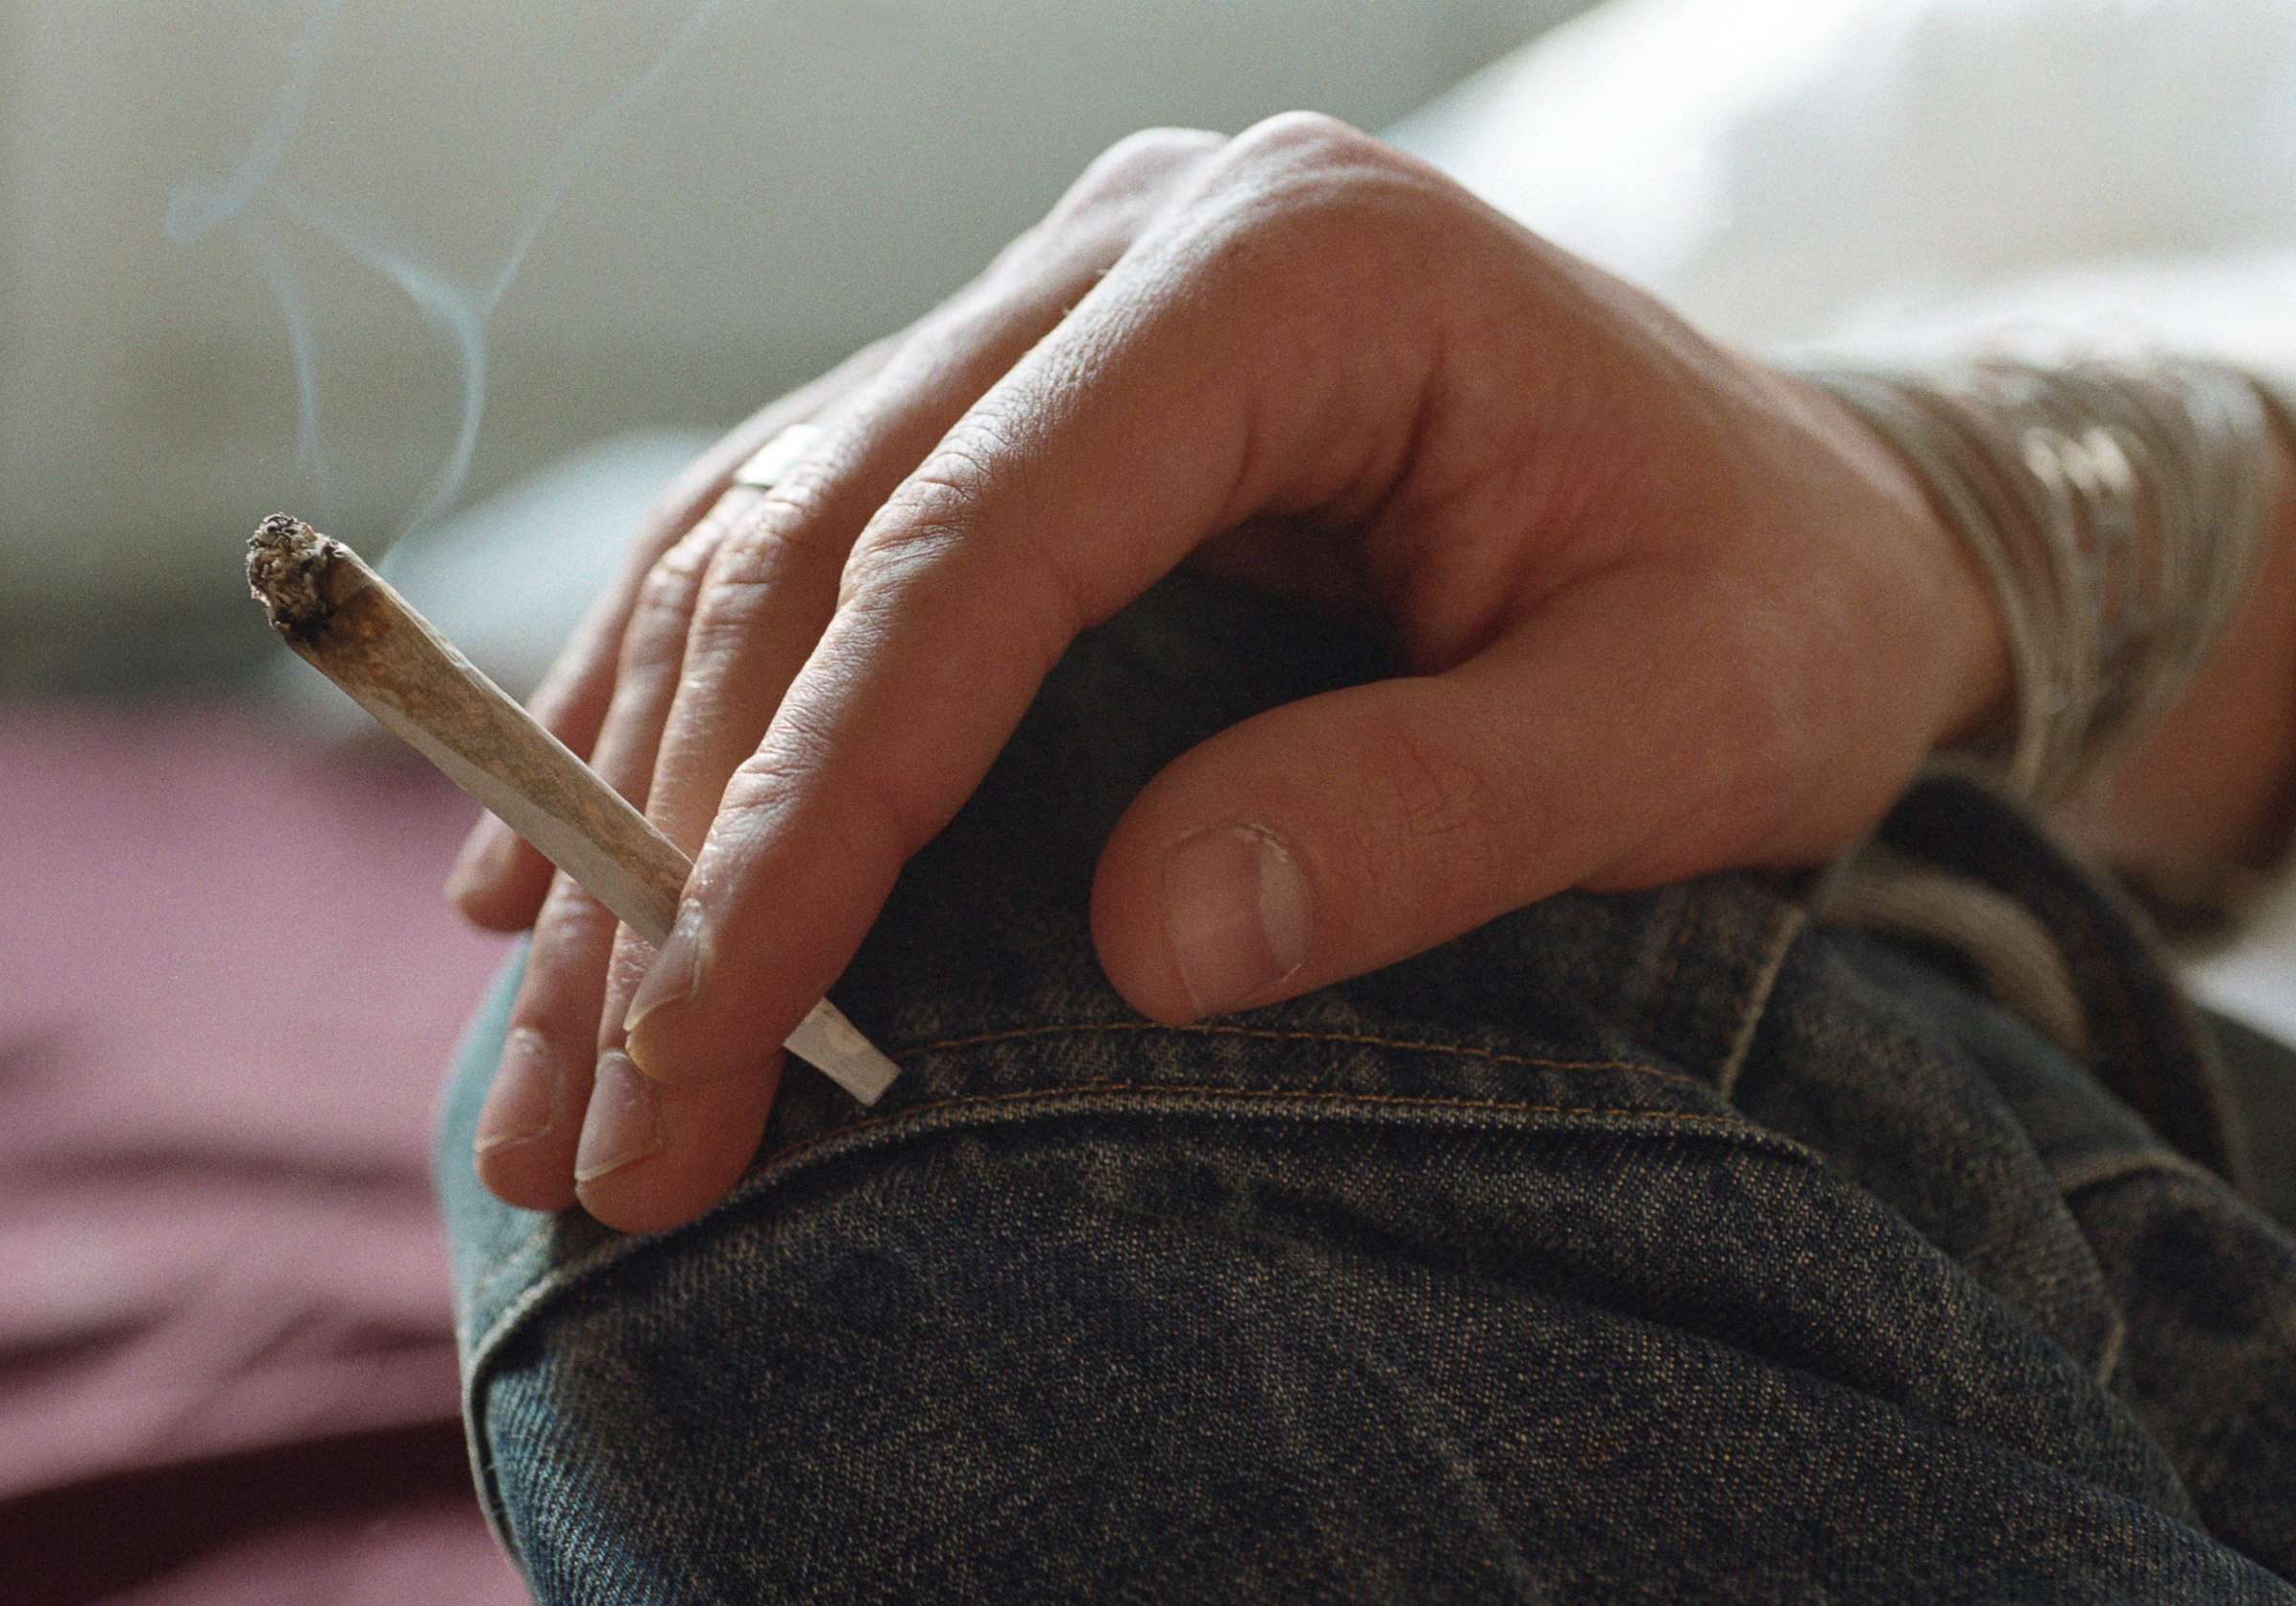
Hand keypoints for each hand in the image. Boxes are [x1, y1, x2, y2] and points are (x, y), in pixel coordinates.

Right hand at [445, 114, 2005, 1234]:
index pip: (982, 540)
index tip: (709, 1022)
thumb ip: (1427, 810)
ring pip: (752, 546)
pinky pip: (782, 552)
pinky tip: (547, 875)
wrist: (1805, 513)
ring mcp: (1054, 320)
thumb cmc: (1767, 606)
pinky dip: (660, 725)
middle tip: (594, 1127)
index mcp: (1299, 268)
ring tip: (550, 1068)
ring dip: (621, 812)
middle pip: (819, 542)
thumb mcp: (1676, 724)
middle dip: (679, 852)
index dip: (817, 793)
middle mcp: (1130, 257)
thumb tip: (1142, 941)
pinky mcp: (1017, 412)